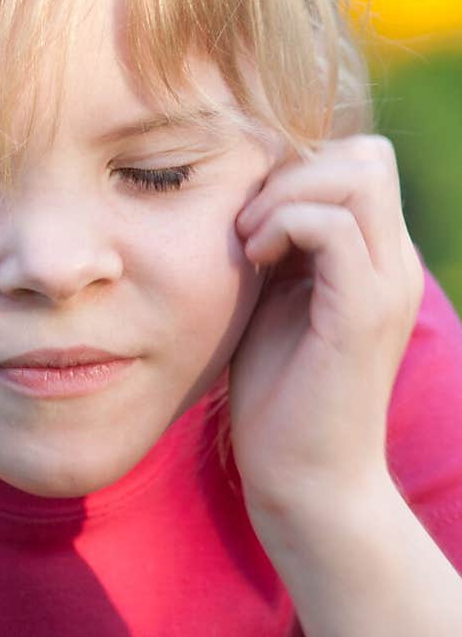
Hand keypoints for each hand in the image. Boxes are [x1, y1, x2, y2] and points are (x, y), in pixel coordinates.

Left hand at [229, 135, 424, 530]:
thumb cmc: (278, 397)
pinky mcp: (362, 314)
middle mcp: (393, 264)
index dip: (299, 166)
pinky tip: (252, 260)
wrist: (306, 483)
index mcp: (375, 258)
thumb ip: (276, 247)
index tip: (251, 212)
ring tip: (248, 240)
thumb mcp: (273, 301)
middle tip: (249, 221)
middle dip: (294, 168)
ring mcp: (385, 286)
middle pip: (368, 153)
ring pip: (358, 175)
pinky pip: (332, 226)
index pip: (361, 159)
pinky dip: (283, 225)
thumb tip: (242, 195)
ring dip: (286, 193)